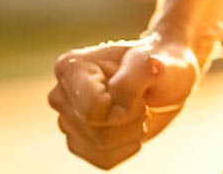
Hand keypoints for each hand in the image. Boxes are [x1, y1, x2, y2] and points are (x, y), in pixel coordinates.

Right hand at [48, 35, 198, 168]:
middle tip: (140, 101)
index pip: (93, 110)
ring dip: (130, 133)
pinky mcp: (78, 142)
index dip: (125, 108)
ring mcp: (67, 120)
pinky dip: (126, 148)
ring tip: (136, 112)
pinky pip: (103, 160)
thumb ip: (143, 69)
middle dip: (130, 120)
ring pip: (100, 147)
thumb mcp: (155, 62)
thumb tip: (151, 67)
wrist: (161, 81)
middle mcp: (61, 95)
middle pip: (97, 132)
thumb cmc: (157, 66)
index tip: (137, 91)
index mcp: (70, 68)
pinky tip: (131, 128)